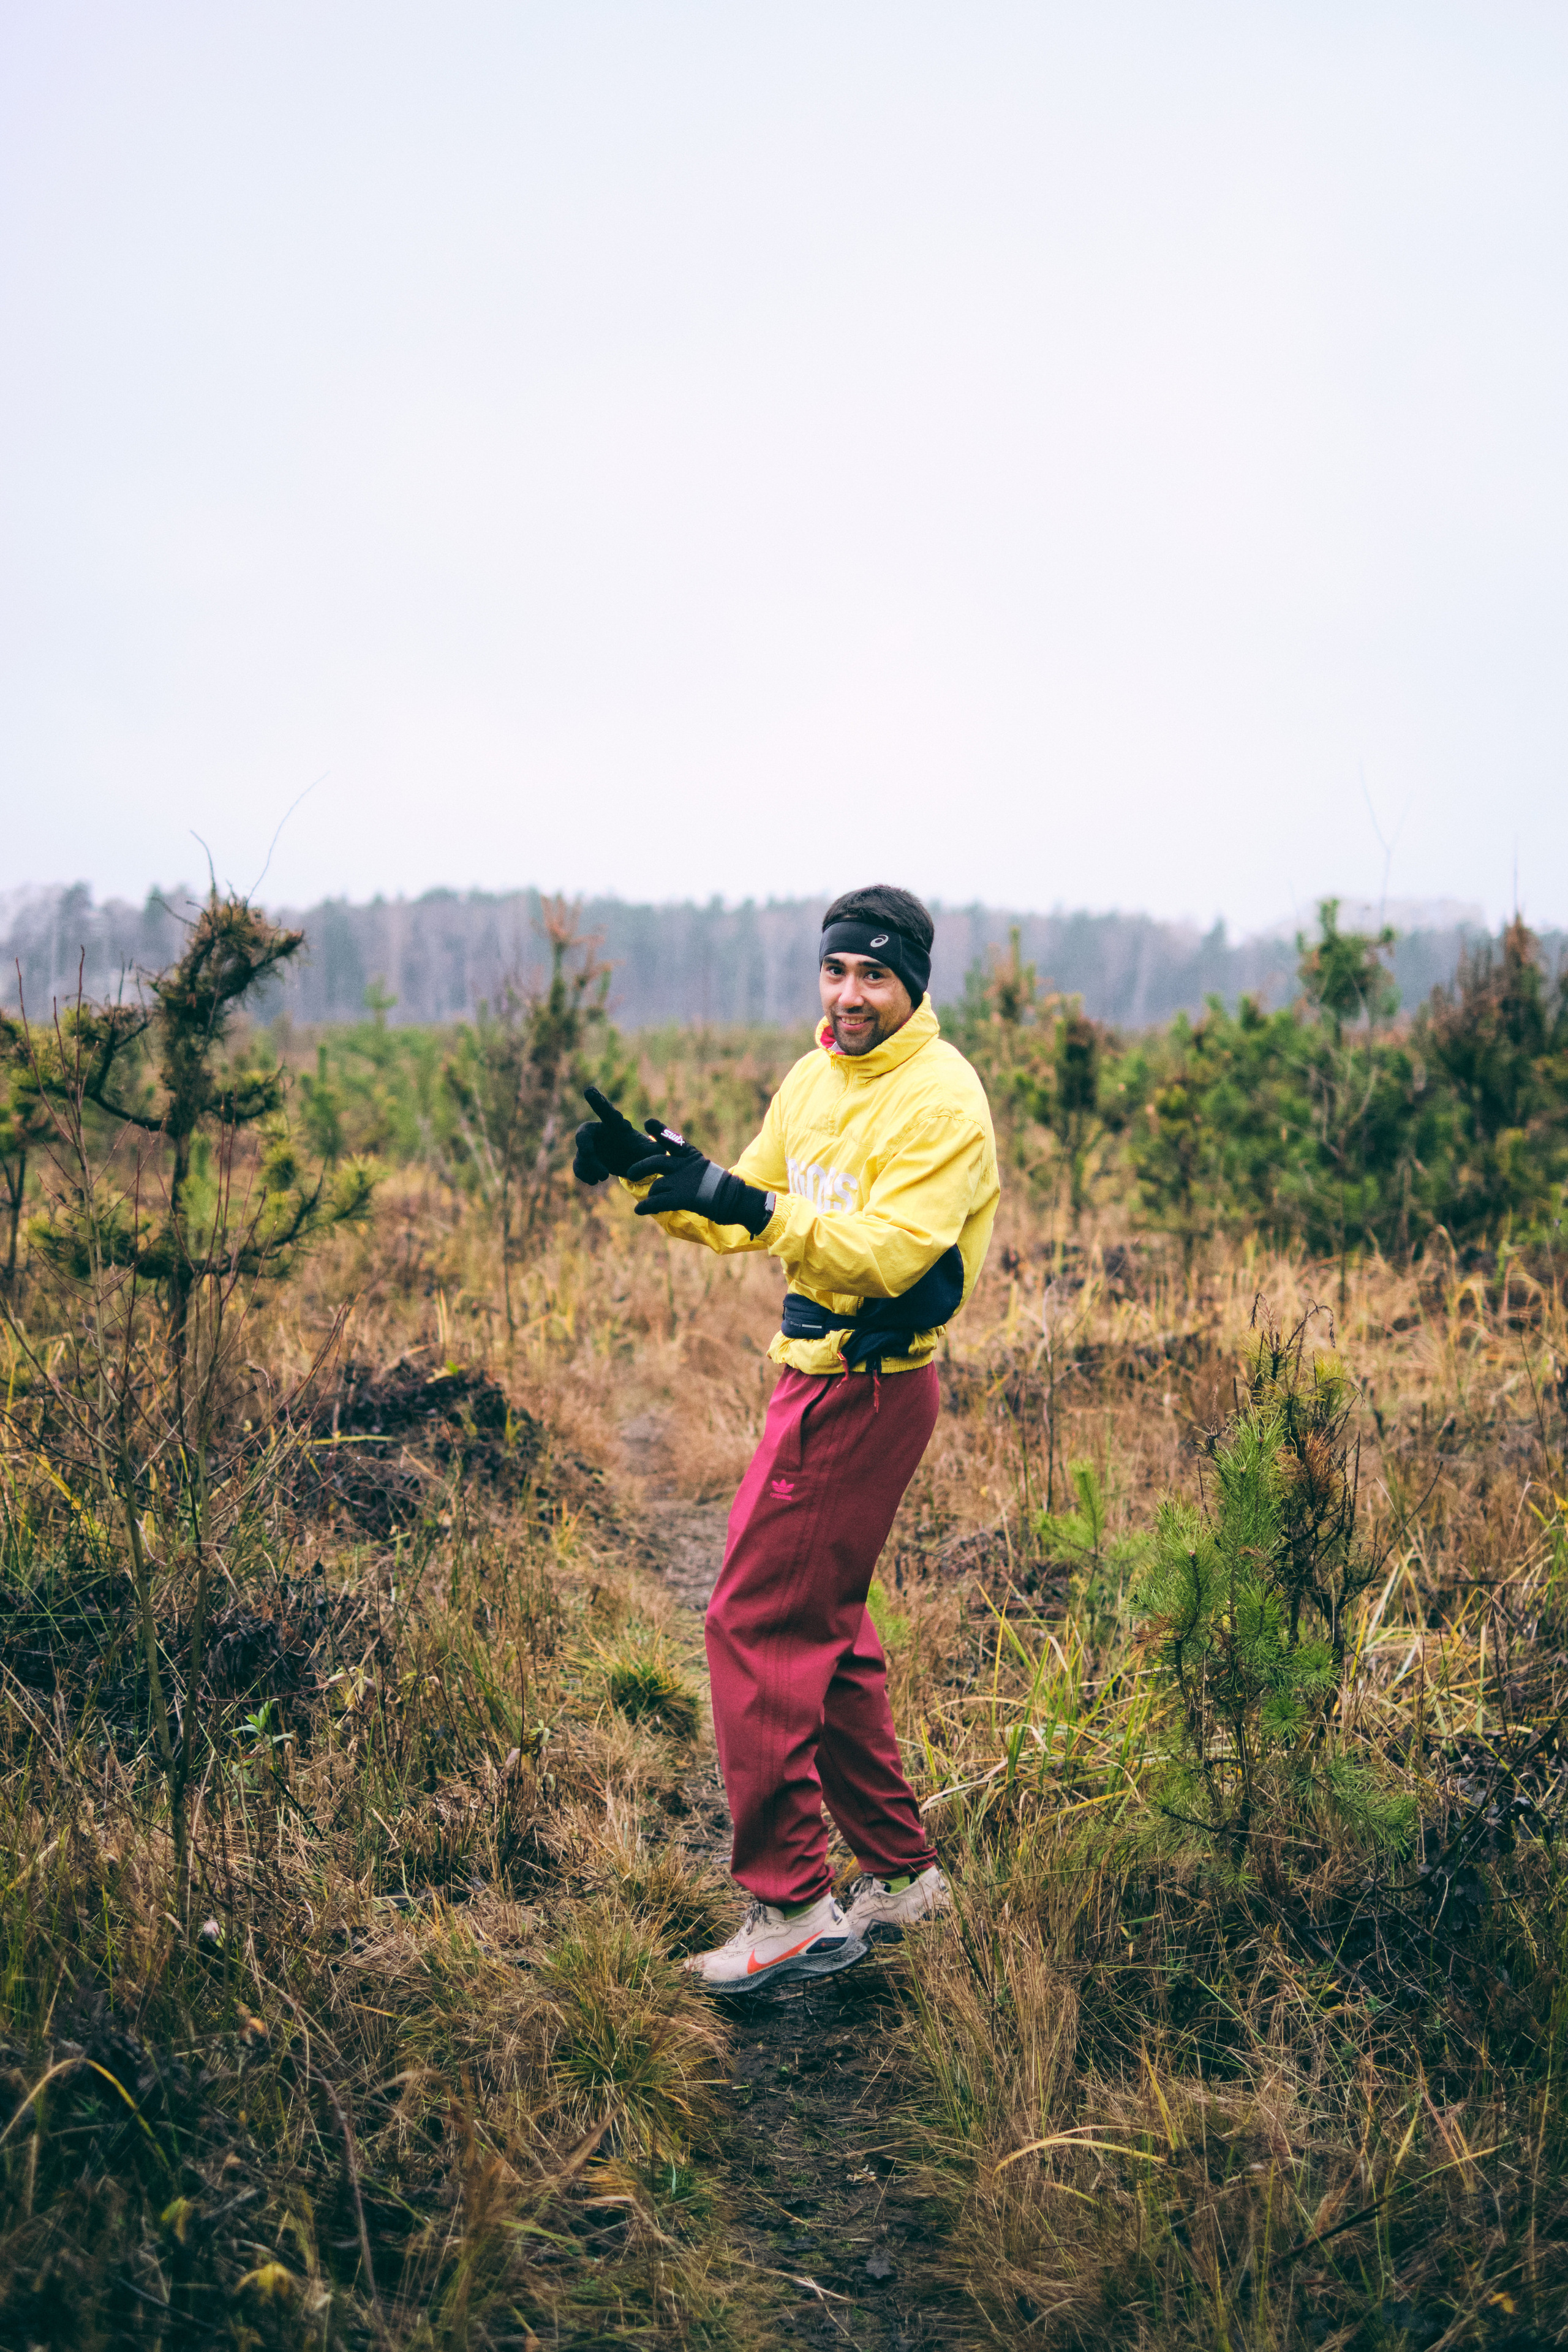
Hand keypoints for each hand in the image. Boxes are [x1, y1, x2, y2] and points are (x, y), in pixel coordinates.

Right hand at [573, 1086, 673, 1183]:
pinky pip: (578, 1166)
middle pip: (584, 1132)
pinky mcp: (589, 1161)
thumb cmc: (645, 1152)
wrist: (638, 1167)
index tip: (589, 1090)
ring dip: (589, 1166)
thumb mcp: (655, 1149)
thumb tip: (654, 1130)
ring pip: (581, 1154)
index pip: (606, 1111)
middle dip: (583, 1142)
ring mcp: (593, 1147)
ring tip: (603, 1176)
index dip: (597, 1101)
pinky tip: (594, 1181)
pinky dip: (583, 1174)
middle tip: (588, 1153)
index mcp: (616, 1125)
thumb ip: (659, 1143)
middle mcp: (601, 1133)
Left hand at [627, 1132, 773, 1234]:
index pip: (674, 1140)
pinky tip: (639, 1210)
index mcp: (692, 1156)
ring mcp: (684, 1181)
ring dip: (652, 1195)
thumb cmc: (719, 1188)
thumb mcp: (703, 1170)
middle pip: (656, 1161)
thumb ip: (686, 1168)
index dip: (660, 1131)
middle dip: (641, 1167)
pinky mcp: (683, 1197)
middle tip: (630, 1173)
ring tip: (649, 1204)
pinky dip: (646, 1206)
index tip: (648, 1122)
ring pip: (657, 1186)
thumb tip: (671, 1173)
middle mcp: (686, 1165)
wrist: (736, 1200)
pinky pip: (658, 1201)